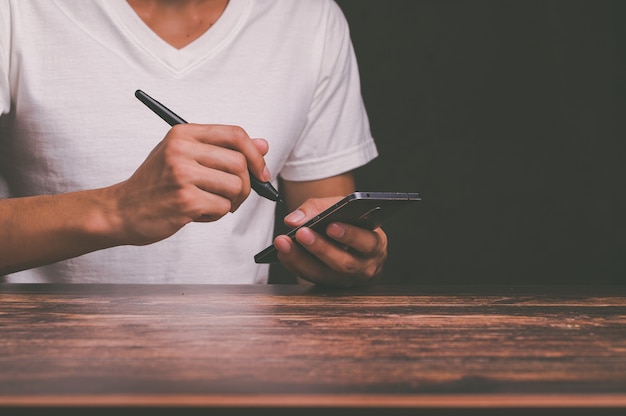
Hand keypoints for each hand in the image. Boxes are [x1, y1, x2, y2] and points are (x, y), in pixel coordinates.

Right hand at [106, 124, 269, 245]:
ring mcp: (182, 174)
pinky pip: (223, 208)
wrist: (121, 210)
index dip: (255, 154)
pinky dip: (215, 216)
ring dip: (230, 202)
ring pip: (235, 187)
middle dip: (246, 185)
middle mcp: (181, 149)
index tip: (261, 172)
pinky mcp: (184, 200)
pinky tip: (196, 214)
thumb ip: (223, 149)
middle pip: (240, 163)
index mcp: (183, 134)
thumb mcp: (185, 157)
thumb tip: (264, 145)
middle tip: (233, 197)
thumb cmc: (156, 184)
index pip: (235, 134)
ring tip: (209, 204)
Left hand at [274, 197, 387, 286]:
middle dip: (320, 248)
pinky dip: (295, 265)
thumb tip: (293, 219)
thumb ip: (318, 207)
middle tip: (301, 233)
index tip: (331, 225)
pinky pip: (311, 279)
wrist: (350, 239)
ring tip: (283, 242)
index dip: (350, 235)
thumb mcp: (342, 207)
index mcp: (375, 245)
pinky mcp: (330, 286)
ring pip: (325, 276)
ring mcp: (347, 280)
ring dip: (301, 259)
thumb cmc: (349, 222)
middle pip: (344, 263)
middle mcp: (365, 267)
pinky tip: (283, 252)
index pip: (367, 242)